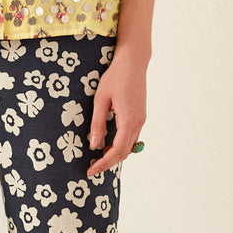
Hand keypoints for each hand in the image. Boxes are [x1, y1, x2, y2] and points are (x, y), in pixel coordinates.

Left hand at [86, 52, 146, 177]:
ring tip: (97, 157)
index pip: (117, 150)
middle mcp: (138, 122)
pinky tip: (107, 143)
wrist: (133, 62)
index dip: (104, 163)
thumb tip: (94, 145)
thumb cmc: (115, 77)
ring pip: (129, 146)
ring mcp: (141, 119)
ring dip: (114, 154)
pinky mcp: (139, 116)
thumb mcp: (101, 99)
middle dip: (108, 162)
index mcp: (128, 120)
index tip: (91, 170)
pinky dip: (120, 145)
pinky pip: (131, 137)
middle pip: (125, 152)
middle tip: (92, 168)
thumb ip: (98, 123)